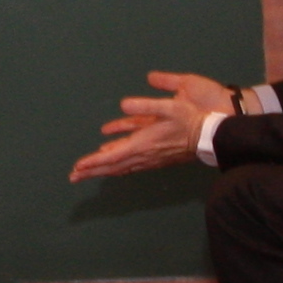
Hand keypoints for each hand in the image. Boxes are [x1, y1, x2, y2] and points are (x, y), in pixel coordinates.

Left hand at [68, 71, 233, 182]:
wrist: (209, 136)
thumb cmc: (190, 120)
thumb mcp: (168, 107)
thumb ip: (144, 105)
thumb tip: (123, 105)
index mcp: (142, 144)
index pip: (111, 157)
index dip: (92, 163)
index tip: (77, 168)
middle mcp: (143, 156)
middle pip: (111, 167)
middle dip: (91, 172)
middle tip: (73, 177)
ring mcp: (149, 160)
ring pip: (120, 168)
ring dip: (102, 170)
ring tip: (86, 172)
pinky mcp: (156, 159)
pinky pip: (130, 166)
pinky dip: (117, 166)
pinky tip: (112, 164)